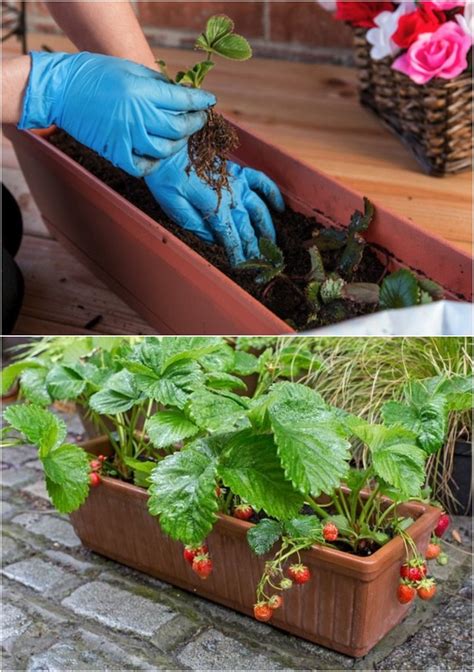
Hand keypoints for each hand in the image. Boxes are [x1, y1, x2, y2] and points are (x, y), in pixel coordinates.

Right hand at [18, 51, 214, 176]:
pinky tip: (155, 155)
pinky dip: (153, 164)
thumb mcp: (129, 69)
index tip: (210, 102)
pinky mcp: (115, 151)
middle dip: (193, 125)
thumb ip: (156, 84)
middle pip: (178, 129)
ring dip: (176, 146)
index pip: (183, 101)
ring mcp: (126, 136)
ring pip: (164, 150)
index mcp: (143, 91)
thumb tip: (179, 94)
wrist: (61, 89)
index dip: (200, 103)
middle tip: (197, 120)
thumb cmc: (95, 74)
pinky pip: (142, 166)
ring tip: (178, 138)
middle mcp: (138, 116)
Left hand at [145, 147, 284, 265]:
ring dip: (267, 228)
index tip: (242, 267)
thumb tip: (214, 240)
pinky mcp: (238, 172)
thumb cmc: (166, 177)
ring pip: (259, 209)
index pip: (230, 235)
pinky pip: (262, 182)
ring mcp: (237, 183)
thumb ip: (195, 224)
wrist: (169, 148)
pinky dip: (273, 194)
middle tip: (260, 262)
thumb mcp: (172, 206)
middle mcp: (231, 195)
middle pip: (247, 226)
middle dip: (254, 246)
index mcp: (214, 206)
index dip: (237, 253)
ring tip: (271, 243)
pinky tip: (279, 208)